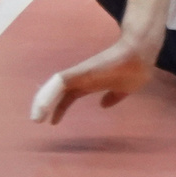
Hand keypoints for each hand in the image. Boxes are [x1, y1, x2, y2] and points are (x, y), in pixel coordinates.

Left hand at [31, 39, 153, 124]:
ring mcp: (80, 74)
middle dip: (46, 106)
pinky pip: (59, 82)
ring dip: (43, 101)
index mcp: (91, 83)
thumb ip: (114, 97)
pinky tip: (42, 106)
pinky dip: (49, 93)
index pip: (70, 97)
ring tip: (36, 117)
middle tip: (37, 120)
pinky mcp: (80, 71)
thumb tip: (103, 105)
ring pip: (54, 88)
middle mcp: (82, 79)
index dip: (60, 109)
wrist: (139, 53)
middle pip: (58, 93)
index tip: (53, 122)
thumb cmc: (134, 70)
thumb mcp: (124, 89)